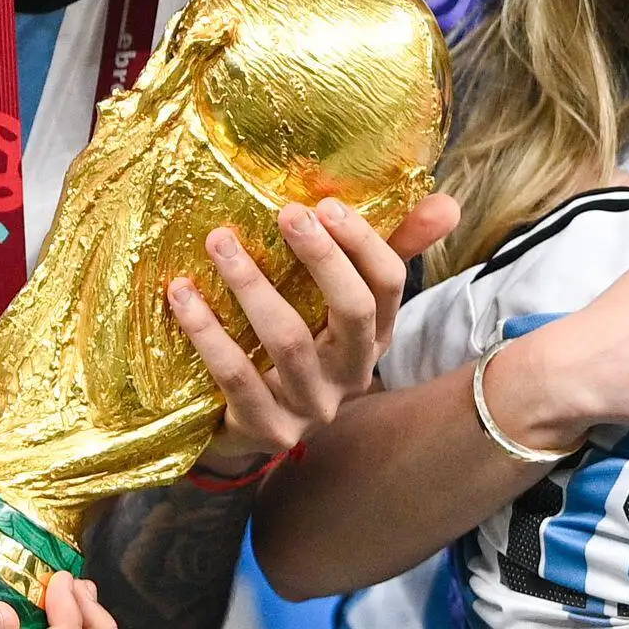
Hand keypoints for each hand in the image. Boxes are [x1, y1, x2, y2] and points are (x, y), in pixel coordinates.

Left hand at [171, 192, 460, 470]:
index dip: (363, 242)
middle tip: (286, 212)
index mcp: (373, 336)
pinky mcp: (265, 427)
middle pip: (351, 311)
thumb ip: (385, 250)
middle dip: (322, 257)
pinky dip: (206, 330)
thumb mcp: (340, 303)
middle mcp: (351, 373)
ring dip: (251, 284)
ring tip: (218, 241)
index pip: (388, 285)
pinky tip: (181, 293)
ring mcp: (311, 406)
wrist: (247, 426)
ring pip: (288, 339)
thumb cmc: (299, 346)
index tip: (324, 203)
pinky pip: (236, 375)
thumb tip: (447, 201)